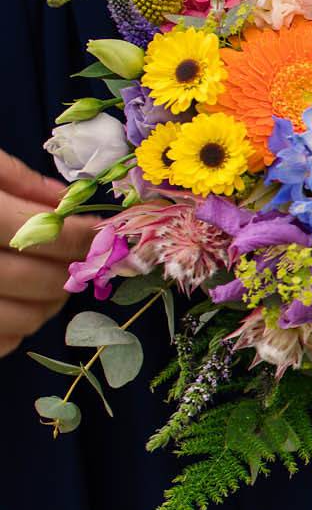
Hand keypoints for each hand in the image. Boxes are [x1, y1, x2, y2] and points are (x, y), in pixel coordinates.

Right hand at [0, 150, 98, 356]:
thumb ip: (16, 181)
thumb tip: (72, 201)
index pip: (43, 235)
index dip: (84, 237)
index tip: (103, 234)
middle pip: (36, 282)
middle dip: (69, 272)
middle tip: (80, 260)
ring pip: (21, 319)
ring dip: (46, 304)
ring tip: (46, 282)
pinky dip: (14, 329)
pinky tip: (8, 303)